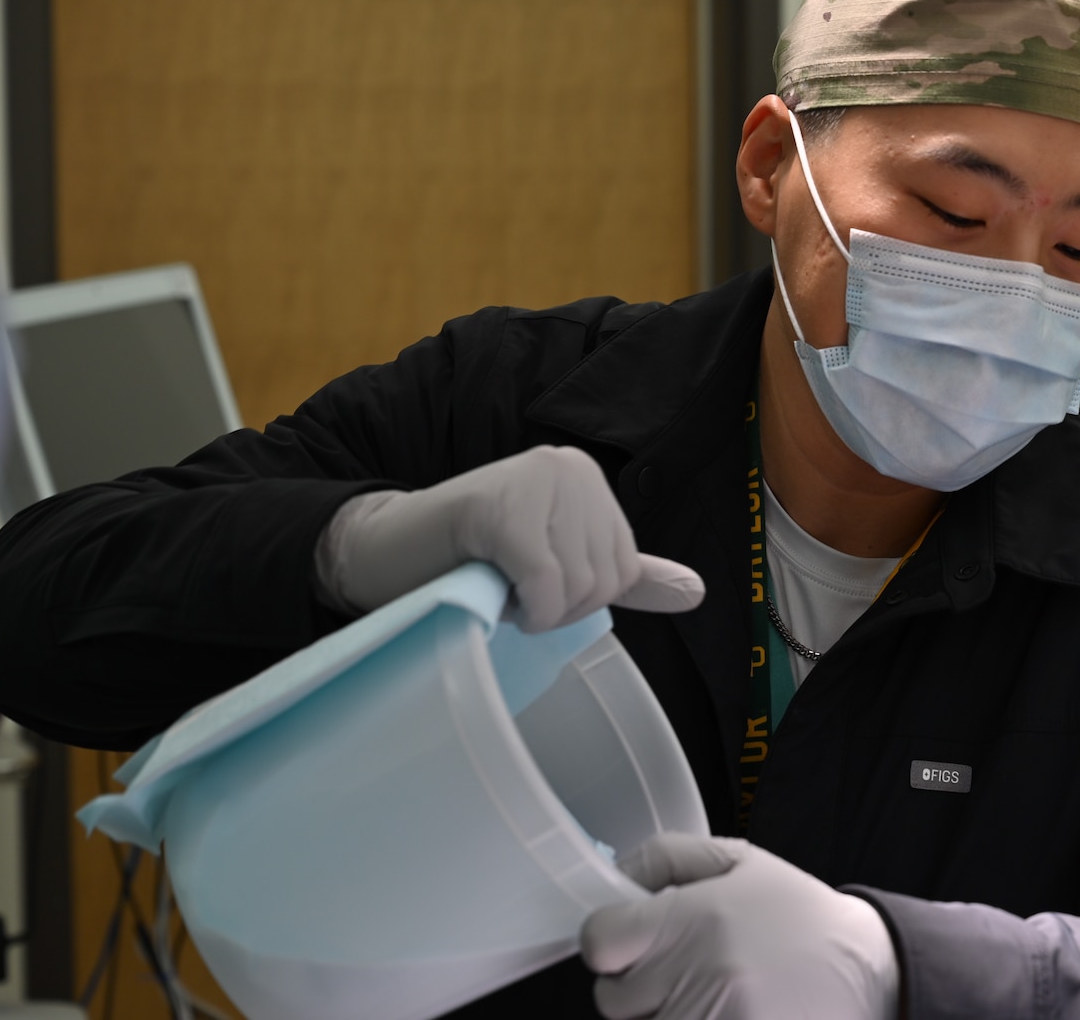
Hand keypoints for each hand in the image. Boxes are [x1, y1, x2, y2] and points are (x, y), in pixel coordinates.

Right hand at [317, 444, 703, 630]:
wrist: (384, 551)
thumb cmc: (467, 561)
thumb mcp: (557, 563)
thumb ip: (622, 574)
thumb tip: (695, 592)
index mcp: (587, 478)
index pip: (622, 571)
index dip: (575, 601)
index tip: (530, 583)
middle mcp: (569, 467)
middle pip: (602, 583)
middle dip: (554, 609)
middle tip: (508, 588)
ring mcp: (534, 480)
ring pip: (576, 589)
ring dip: (532, 611)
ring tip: (495, 583)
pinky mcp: (501, 506)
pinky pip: (543, 585)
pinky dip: (520, 608)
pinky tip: (491, 591)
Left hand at [581, 833, 899, 1019]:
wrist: (868, 971)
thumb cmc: (799, 916)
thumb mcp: (740, 862)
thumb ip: (667, 857)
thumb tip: (614, 875)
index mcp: (691, 920)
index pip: (599, 942)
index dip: (610, 940)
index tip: (629, 940)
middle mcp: (696, 976)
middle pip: (613, 997)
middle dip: (637, 985)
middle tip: (681, 970)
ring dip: (664, 1013)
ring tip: (710, 995)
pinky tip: (723, 1011)